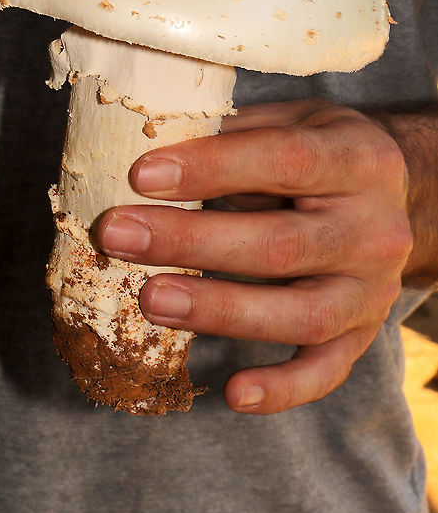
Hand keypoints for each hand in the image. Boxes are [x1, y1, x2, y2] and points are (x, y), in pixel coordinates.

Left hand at [96, 100, 412, 413]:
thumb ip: (234, 132)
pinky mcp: (361, 334)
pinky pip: (325, 371)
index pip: (284, 160)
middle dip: (190, 242)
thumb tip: (145, 140)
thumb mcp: (293, 120)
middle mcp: (373, 228)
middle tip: (117, 234)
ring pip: (300, 315)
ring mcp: (372, 290)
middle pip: (281, 245)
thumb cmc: (322, 149)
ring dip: (218, 311)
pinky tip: (233, 393)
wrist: (396, 193)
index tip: (140, 174)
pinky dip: (282, 389)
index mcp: (358, 159)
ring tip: (149, 299)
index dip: (210, 167)